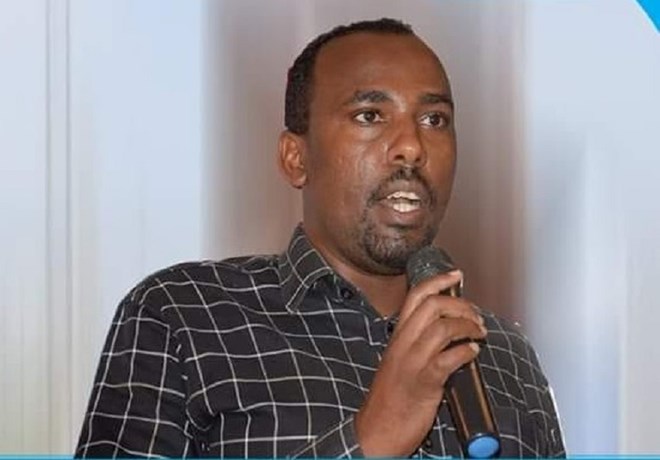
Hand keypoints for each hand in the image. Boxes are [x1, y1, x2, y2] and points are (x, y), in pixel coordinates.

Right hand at [354, 270, 485, 456]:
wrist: (377, 430)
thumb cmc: (391, 397)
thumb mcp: (399, 362)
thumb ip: (417, 343)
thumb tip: (448, 329)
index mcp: (397, 337)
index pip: (415, 297)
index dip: (438, 281)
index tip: (456, 275)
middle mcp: (403, 344)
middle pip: (433, 306)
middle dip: (461, 305)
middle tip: (476, 316)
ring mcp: (413, 363)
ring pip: (443, 328)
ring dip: (468, 327)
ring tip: (480, 334)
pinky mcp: (425, 383)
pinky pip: (450, 359)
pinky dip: (466, 352)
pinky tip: (473, 353)